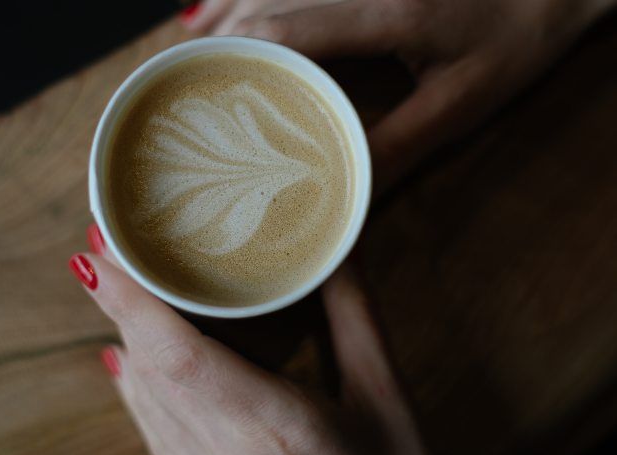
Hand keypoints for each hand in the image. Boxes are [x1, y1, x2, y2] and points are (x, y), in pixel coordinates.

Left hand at [69, 226, 436, 454]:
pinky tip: (129, 361)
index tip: (94, 255)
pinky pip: (156, 435)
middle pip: (150, 368)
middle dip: (120, 304)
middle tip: (108, 243)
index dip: (129, 303)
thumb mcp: (388, 400)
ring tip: (116, 288)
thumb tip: (337, 246)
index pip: (179, 356)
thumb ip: (356, 316)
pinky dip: (137, 389)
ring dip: (126, 339)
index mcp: (279, 427)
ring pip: (145, 401)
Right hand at [182, 0, 615, 188]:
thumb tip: (342, 193)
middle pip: (265, 2)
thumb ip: (397, 146)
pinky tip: (219, 17)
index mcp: (389, 10)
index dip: (236, 60)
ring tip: (190, 61)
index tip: (200, 96)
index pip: (290, 28)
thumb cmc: (515, 43)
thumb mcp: (461, 106)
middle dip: (216, 45)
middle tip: (181, 89)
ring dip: (224, 19)